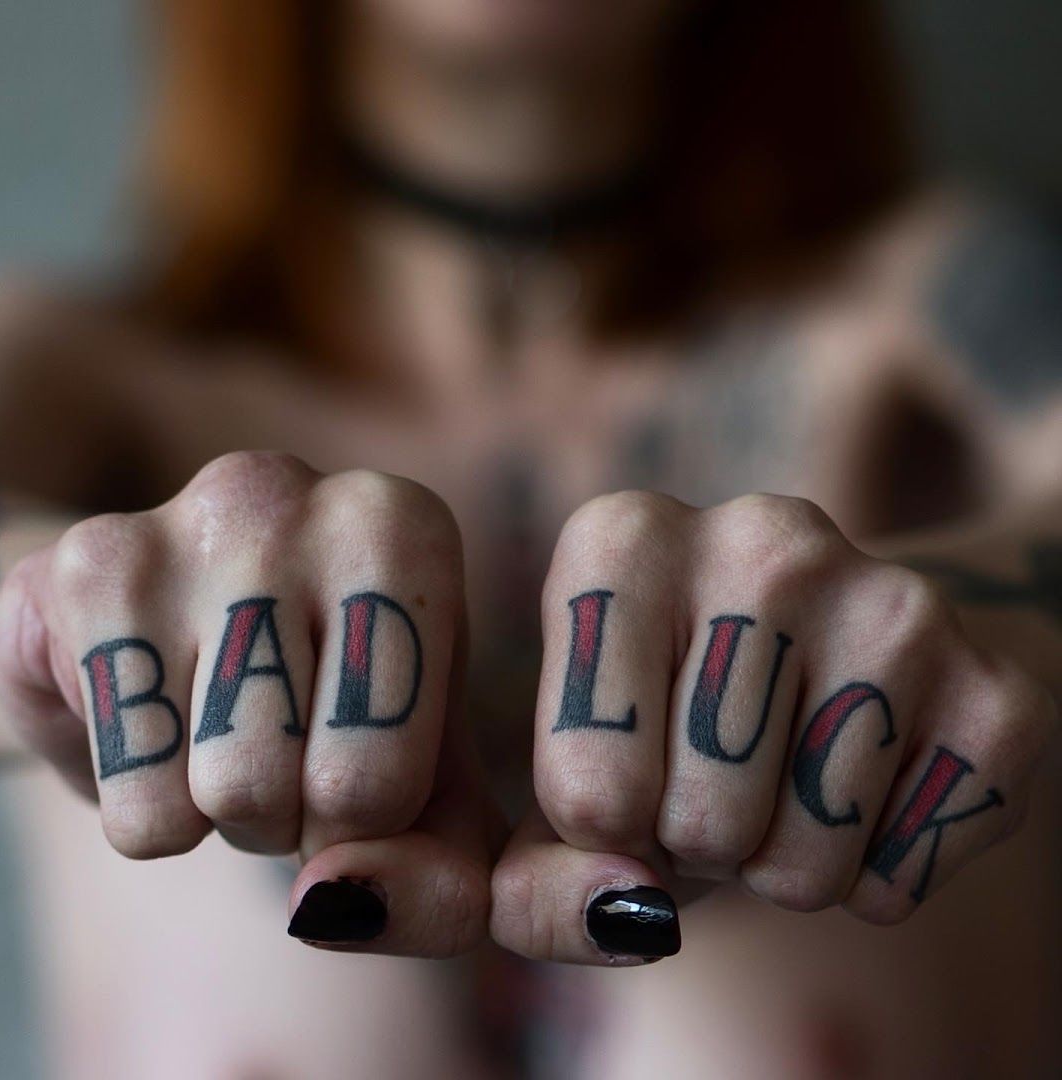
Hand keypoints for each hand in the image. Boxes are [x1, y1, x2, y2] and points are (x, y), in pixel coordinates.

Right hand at [0, 451, 499, 956]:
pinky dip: (141, 801)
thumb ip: (441, 874)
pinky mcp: (87, 564)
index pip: (387, 775)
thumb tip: (335, 904)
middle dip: (291, 816)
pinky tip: (155, 712)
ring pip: (215, 794)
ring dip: (218, 813)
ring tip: (223, 732)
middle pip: (303, 786)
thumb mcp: (428, 787)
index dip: (365, 818)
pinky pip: (126, 793)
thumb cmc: (340, 706)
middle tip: (280, 751)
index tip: (351, 762)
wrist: (196, 635)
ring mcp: (184, 521)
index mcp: (408, 530)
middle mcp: (298, 494)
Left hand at [490, 492, 1055, 964]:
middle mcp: (763, 536)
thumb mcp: (571, 779)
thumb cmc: (669, 724)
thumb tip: (629, 916)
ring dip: (778, 865)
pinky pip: (900, 880)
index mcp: (626, 541)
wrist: (825, 654)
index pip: (586, 782)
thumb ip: (539, 877)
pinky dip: (866, 879)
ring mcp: (893, 602)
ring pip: (802, 864)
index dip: (602, 825)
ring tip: (781, 780)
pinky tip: (860, 793)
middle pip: (699, 823)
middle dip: (694, 843)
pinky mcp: (996, 688)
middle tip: (713, 779)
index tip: (625, 777)